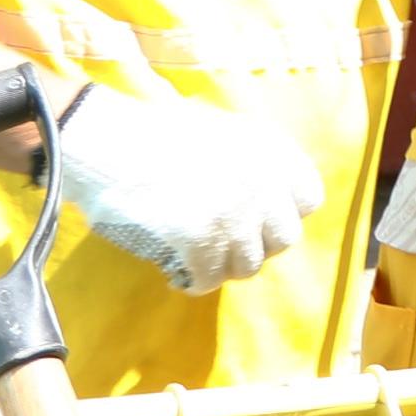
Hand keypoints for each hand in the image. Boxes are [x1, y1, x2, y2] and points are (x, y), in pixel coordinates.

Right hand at [55, 88, 325, 294]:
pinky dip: (190, 280)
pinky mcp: (200, 244)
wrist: (107, 142)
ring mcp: (234, 217)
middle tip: (223, 244)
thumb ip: (257, 166)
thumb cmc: (156, 137)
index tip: (257, 221)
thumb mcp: (225, 134)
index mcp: (272, 153)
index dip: (281, 215)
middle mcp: (263, 185)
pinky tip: (172, 268)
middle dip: (254, 245)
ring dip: (222, 265)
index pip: (308, 200)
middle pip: (283, 240)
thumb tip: (272, 207)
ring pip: (248, 267)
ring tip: (195, 256)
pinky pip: (208, 282)